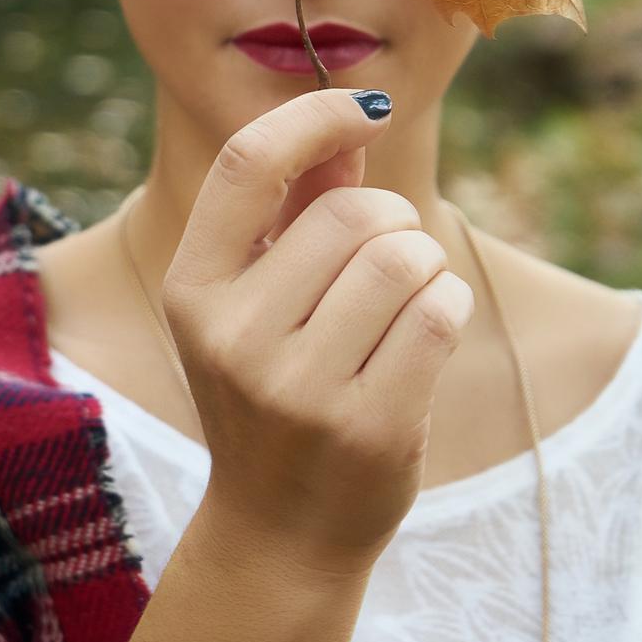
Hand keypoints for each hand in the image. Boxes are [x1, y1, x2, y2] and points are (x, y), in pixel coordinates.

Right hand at [163, 88, 473, 578]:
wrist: (280, 532)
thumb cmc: (275, 391)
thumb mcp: (256, 302)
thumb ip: (296, 209)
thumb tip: (347, 123)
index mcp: (193, 291)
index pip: (246, 164)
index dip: (313, 116)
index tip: (363, 109)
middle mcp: (233, 336)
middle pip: (351, 213)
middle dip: (394, 218)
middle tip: (393, 251)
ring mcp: (299, 388)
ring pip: (402, 259)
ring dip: (426, 262)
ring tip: (409, 294)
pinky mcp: (368, 425)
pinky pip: (438, 312)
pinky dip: (447, 301)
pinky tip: (429, 324)